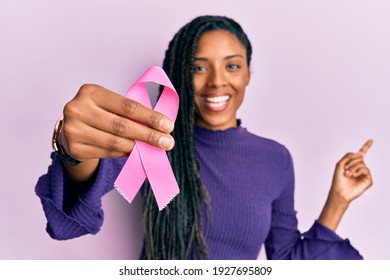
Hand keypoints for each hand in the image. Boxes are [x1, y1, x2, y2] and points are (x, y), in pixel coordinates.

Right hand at [60, 84, 174, 160]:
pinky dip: (125, 153)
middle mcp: (78, 109)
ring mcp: (73, 130)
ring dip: (139, 147)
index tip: (168, 125)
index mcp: (90, 92)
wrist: (71, 127)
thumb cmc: (97, 113)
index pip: (127, 106)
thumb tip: (159, 129)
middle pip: (122, 126)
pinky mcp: (74, 148)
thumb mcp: (109, 104)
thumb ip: (129, 113)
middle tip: (168, 142)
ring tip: (155, 149)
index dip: (150, 117)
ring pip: (115, 142)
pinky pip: (107, 153)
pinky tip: (136, 152)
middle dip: (148, 135)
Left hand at [329, 139, 373, 205]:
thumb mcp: (340, 164)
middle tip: (345, 170)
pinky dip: (358, 171)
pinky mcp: (368, 180)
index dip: (366, 146)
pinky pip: (366, 169)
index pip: (361, 153)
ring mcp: (365, 174)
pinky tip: (354, 176)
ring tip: (347, 174)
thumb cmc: (338, 179)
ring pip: (362, 163)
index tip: (371, 140)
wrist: (340, 191)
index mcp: (353, 163)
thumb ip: (348, 156)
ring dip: (352, 168)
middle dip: (350, 162)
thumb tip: (358, 153)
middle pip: (359, 157)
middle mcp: (360, 168)